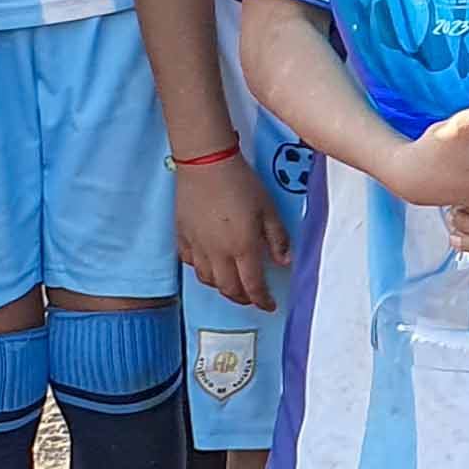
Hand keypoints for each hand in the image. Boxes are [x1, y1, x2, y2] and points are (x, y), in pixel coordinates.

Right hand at [174, 152, 286, 310]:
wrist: (206, 163)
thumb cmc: (241, 182)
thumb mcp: (268, 209)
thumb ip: (278, 238)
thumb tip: (285, 262)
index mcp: (243, 248)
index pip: (253, 286)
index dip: (263, 300)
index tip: (269, 305)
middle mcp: (218, 253)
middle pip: (229, 289)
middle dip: (243, 298)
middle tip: (252, 297)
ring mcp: (197, 246)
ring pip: (208, 280)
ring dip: (222, 287)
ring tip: (232, 282)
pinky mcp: (182, 235)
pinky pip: (190, 262)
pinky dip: (201, 269)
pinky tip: (209, 263)